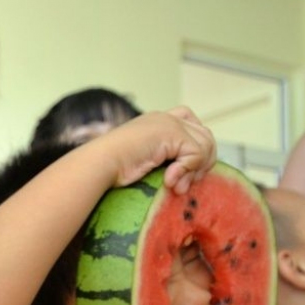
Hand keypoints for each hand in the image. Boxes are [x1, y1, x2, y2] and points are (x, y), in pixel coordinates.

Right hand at [102, 106, 216, 193]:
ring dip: (194, 171)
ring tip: (177, 186)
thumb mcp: (144, 159)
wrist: (99, 163)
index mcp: (157, 121)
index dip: (197, 147)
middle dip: (202, 162)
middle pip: (205, 135)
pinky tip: (169, 181)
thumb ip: (164, 159)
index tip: (188, 171)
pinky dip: (186, 171)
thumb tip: (189, 173)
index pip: (192, 125)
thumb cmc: (112, 168)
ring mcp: (169, 123)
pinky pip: (195, 154)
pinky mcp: (172, 133)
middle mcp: (166, 118)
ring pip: (205, 145)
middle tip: (186, 183)